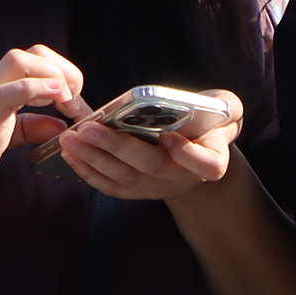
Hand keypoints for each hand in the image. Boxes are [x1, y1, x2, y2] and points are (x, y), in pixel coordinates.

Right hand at [0, 43, 83, 203]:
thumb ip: (34, 127)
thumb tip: (61, 124)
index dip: (65, 75)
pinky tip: (54, 97)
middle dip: (63, 72)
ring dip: (53, 77)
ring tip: (65, 104)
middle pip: (31, 54)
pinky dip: (33, 90)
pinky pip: (2, 95)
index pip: (36, 60)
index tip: (75, 104)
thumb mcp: (10, 136)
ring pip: (17, 61)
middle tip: (73, 104)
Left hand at [51, 86, 244, 202]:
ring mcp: (161, 188)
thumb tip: (201, 103)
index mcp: (212, 157)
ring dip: (94, 159)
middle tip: (88, 129)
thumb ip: (221, 105)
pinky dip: (89, 172)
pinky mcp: (140, 191)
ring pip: (126, 178)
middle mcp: (185, 178)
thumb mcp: (225, 109)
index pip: (207, 165)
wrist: (201, 148)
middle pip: (152, 167)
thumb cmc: (210, 122)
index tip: (167, 136)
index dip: (187, 154)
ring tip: (70, 138)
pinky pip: (112, 187)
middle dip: (117, 148)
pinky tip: (71, 155)